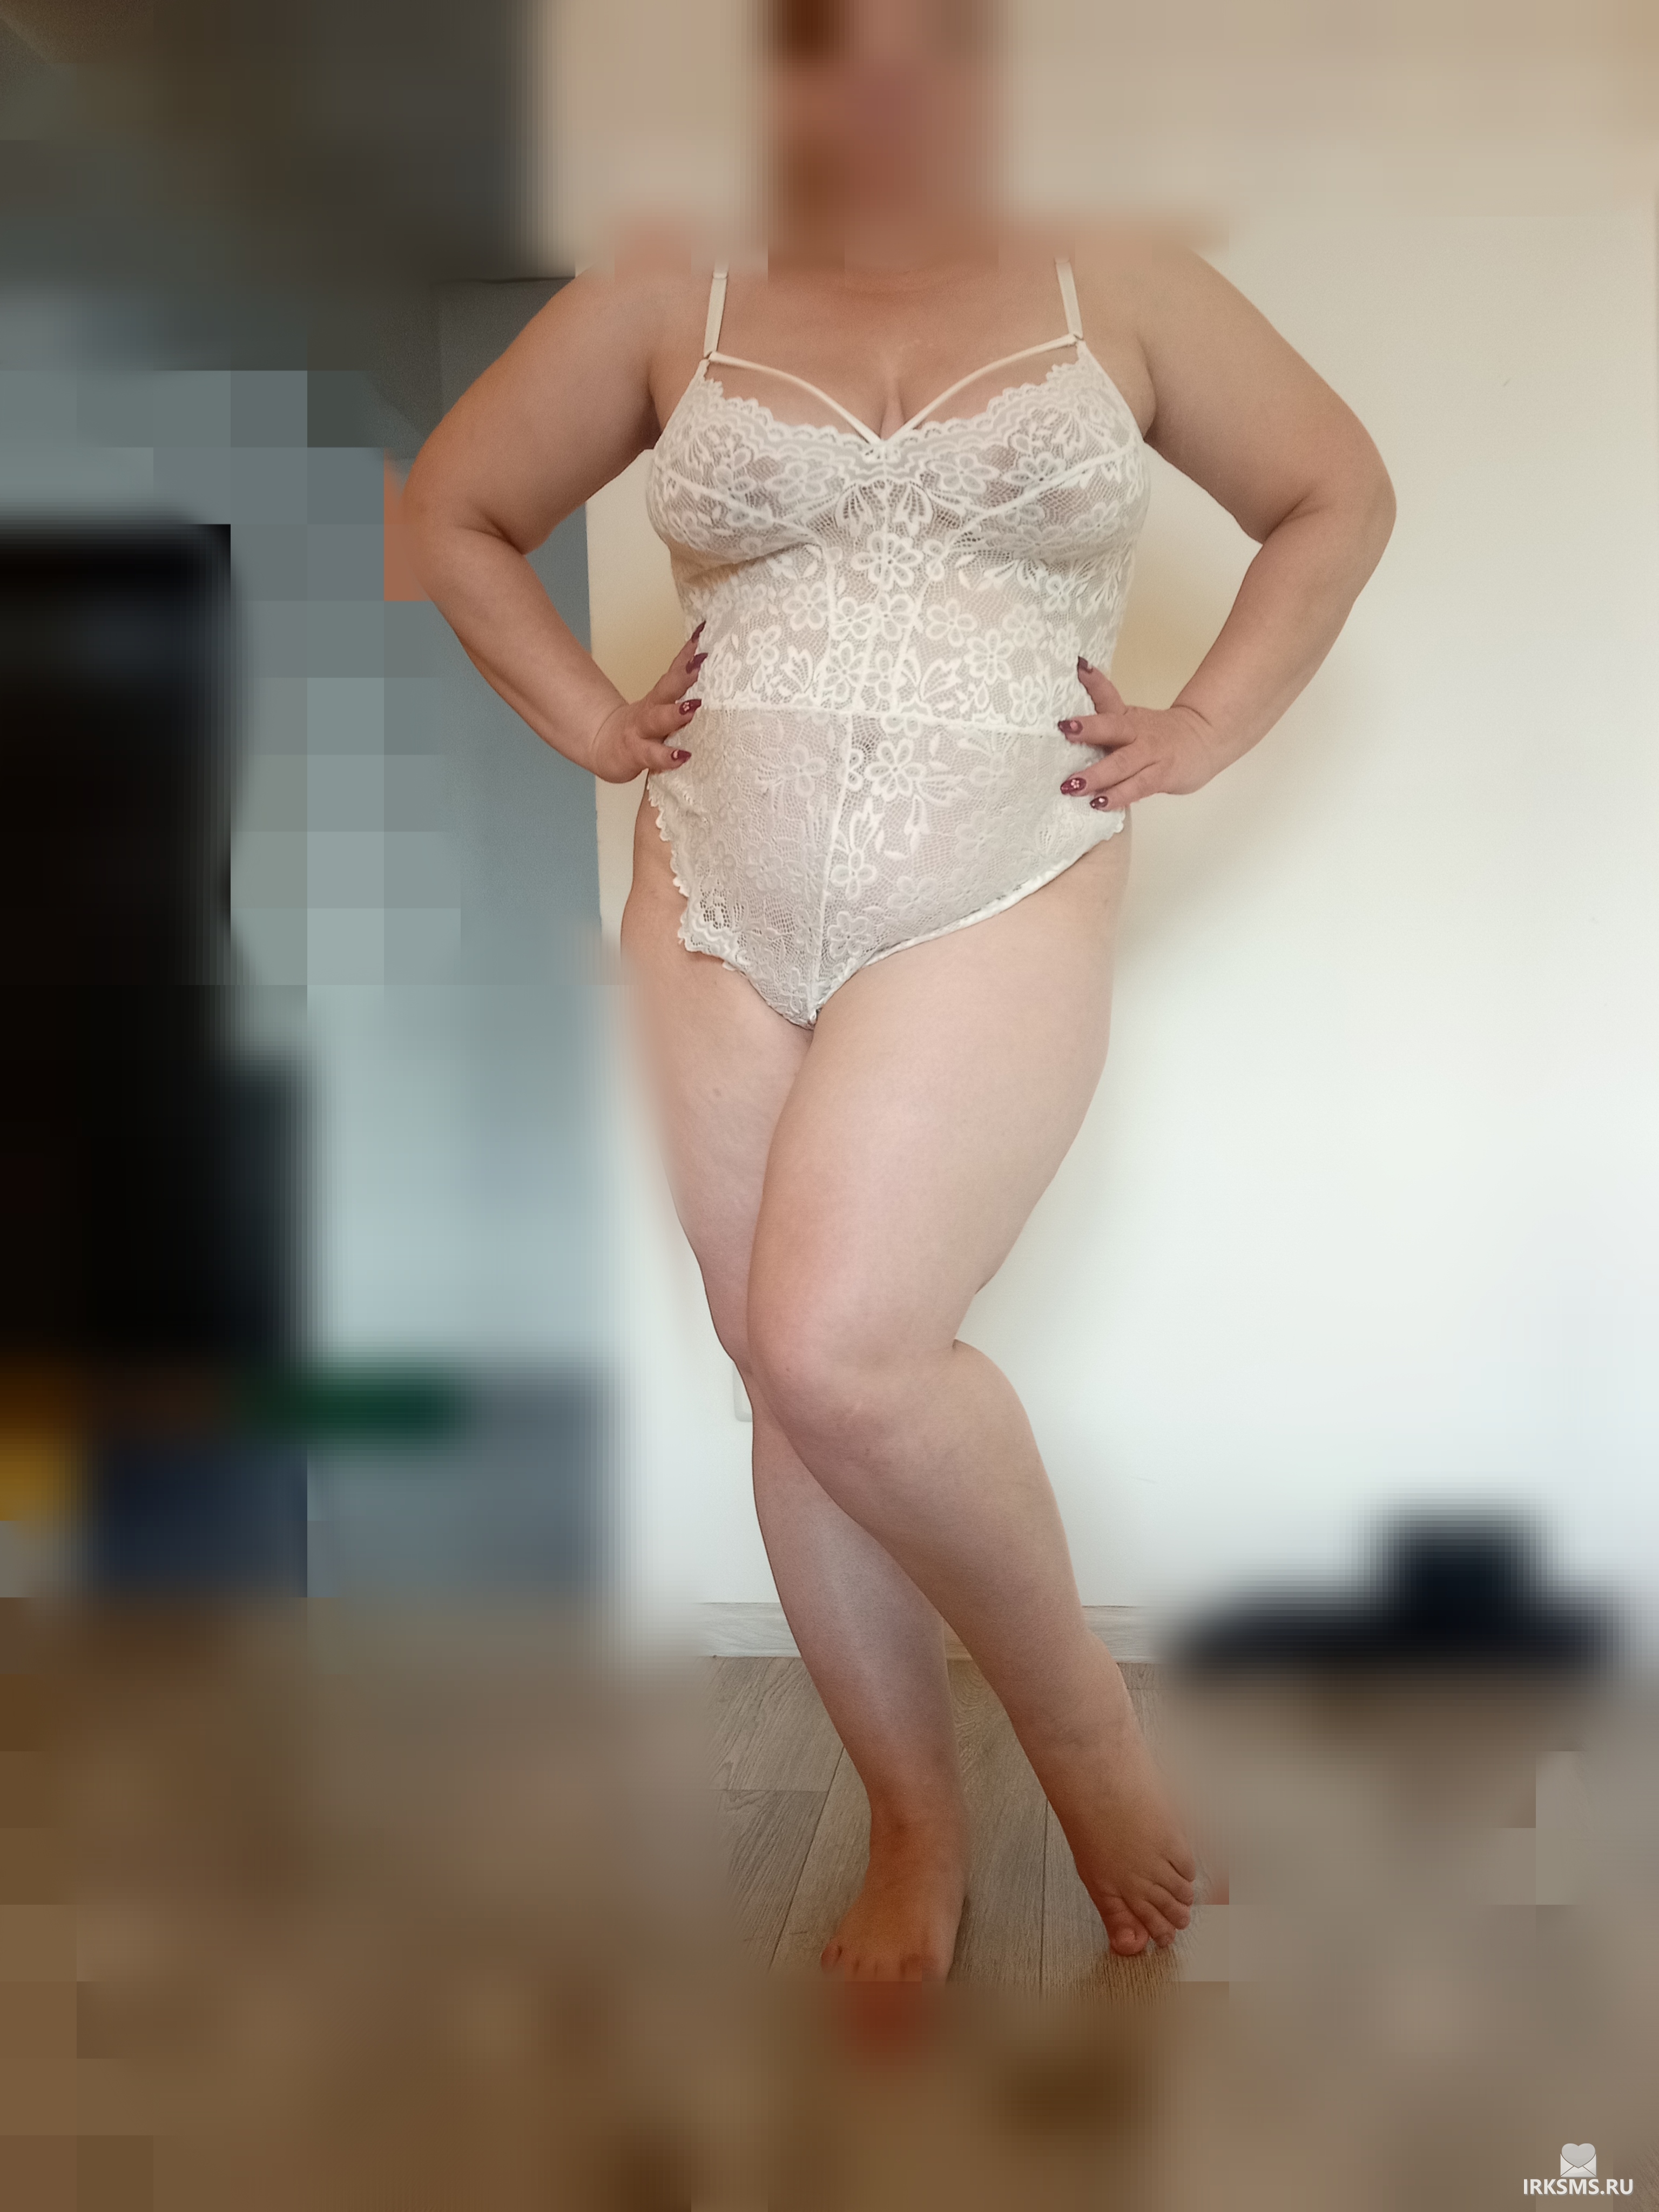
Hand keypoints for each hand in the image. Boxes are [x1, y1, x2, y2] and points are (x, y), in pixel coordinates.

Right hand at [587, 624, 706, 784]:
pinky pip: (654, 755)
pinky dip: (668, 757)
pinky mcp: (638, 753)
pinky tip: (683, 756)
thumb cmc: (642, 728)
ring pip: (658, 720)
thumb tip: (708, 673)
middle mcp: (651, 710)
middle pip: (667, 689)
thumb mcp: (661, 707)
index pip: (674, 671)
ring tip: (693, 707)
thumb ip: (681, 693)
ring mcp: (643, 731)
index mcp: (660, 697)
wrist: (606, 747)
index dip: (687, 653)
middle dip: (684, 676)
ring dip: (675, 713)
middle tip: (701, 663)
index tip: (703, 634)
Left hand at [1057, 658, 1223, 810]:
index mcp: (1126, 717)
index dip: (1094, 682)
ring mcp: (1150, 755)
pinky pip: (1137, 788)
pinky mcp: (1161, 776)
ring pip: (1122, 764)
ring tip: (1073, 785)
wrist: (1207, 738)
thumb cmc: (1159, 733)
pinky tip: (1099, 803)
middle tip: (1065, 730)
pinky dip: (1118, 796)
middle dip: (1089, 729)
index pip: (1108, 696)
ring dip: (1097, 775)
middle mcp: (1136, 732)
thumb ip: (1104, 711)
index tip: (1078, 668)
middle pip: (1113, 727)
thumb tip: (1074, 689)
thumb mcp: (1131, 718)